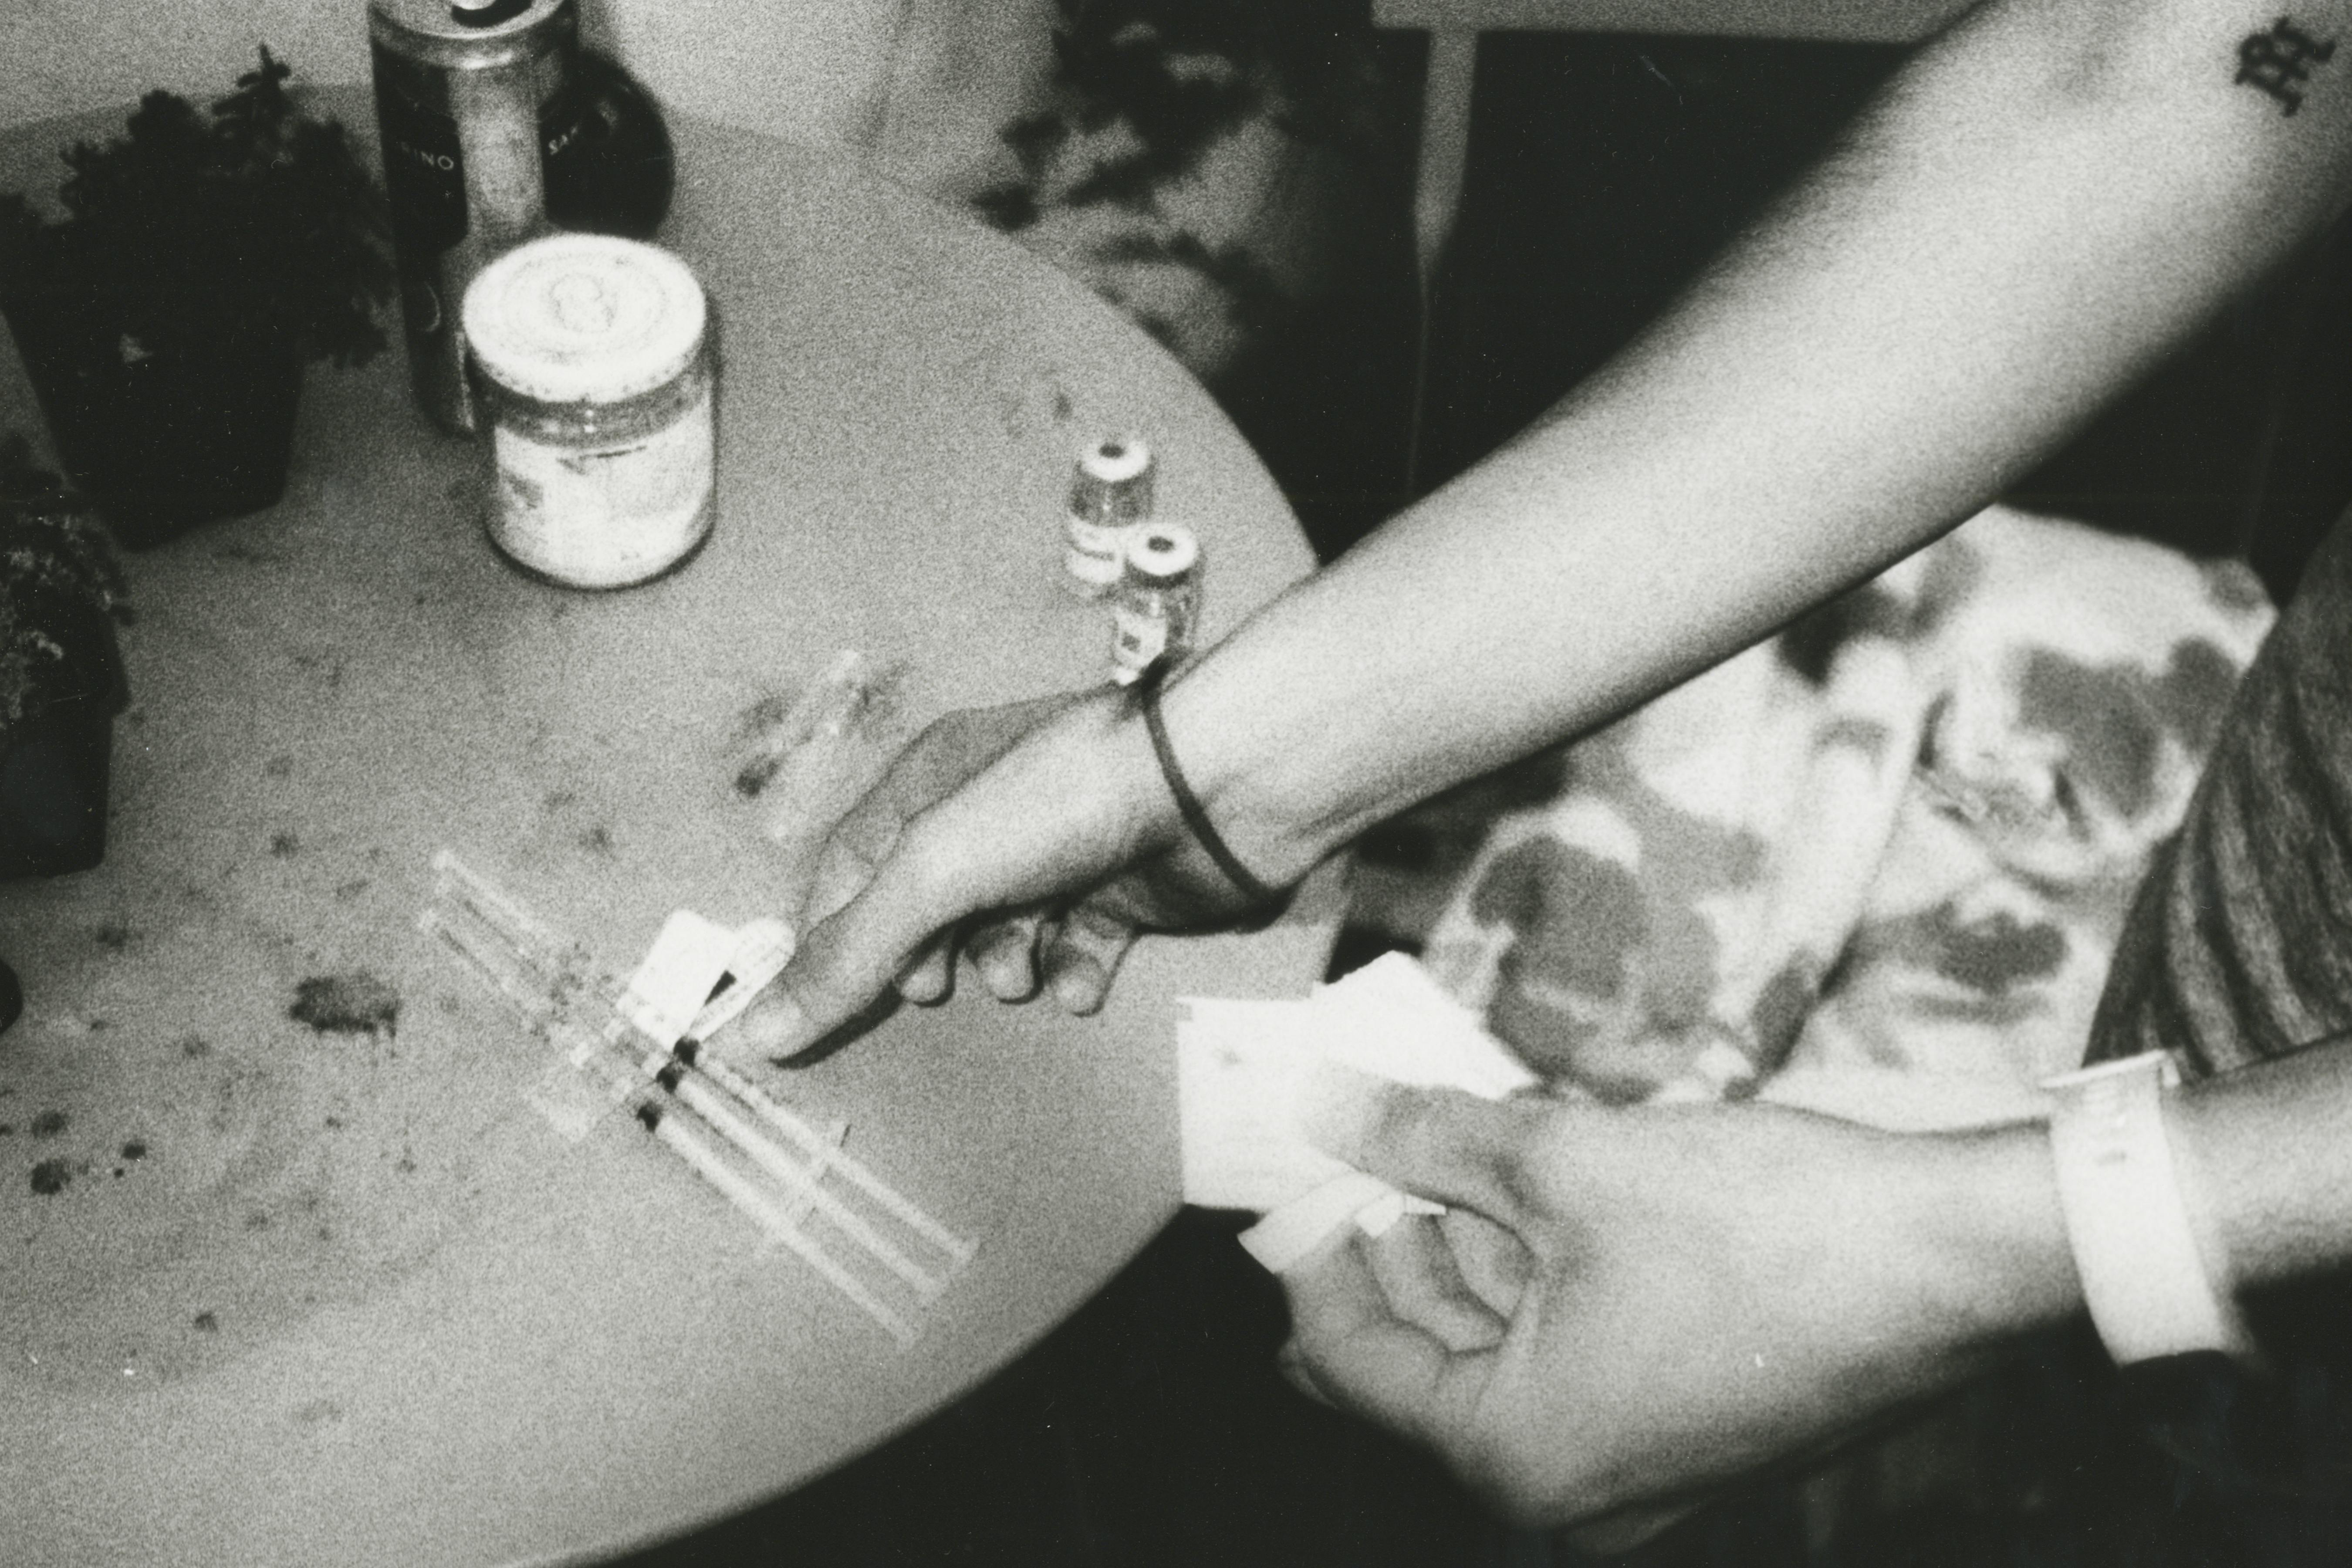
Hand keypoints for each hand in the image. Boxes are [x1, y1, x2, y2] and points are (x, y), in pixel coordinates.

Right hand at [730, 684, 1266, 1058]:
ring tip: (1021, 969)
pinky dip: (1072, 972)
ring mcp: (1060, 852)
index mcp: (930, 783)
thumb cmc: (1058, 804)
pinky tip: (1081, 980)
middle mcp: (990, 813)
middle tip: (938, 987)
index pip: (847, 869)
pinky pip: (1077, 948)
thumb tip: (757, 1033)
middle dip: (924, 959)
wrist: (1215, 786)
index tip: (823, 1005)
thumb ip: (850, 954)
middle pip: (923, 910)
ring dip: (1002, 966)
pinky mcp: (1124, 890)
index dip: (829, 939)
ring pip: (1000, 934)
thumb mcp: (932, 872)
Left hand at [1276, 1088, 2079, 1529]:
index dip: (1313, 1257)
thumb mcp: (1565, 1161)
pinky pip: (1568, 1364)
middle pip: (1423, 1365)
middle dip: (1394, 1245)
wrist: (1958, 1263)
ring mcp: (1633, 1478)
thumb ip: (1428, 1138)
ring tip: (1458, 1137)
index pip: (1350, 1362)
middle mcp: (1564, 1496)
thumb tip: (1324, 1103)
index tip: (1302, 1171)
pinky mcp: (1685, 1438)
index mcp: (1514, 1456)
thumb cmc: (1766, 1226)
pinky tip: (1533, 1182)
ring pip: (1498, 1358)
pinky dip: (1539, 1279)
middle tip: (1372, 1139)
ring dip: (1469, 1249)